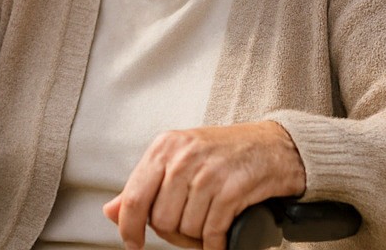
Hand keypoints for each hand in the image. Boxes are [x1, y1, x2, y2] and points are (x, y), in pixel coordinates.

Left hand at [102, 122, 305, 249]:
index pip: (135, 197)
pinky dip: (216, 244)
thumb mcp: (178, 159)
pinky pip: (212, 232)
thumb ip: (143, 185)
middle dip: (174, 234)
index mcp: (164, 148)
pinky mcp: (232, 189)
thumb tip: (112, 211)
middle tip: (189, 230)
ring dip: (198, 238)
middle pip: (162, 219)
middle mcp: (183, 157)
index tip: (133, 243)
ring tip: (208, 227)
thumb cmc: (223, 154)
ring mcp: (208, 173)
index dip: (130, 227)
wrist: (274, 146)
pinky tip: (221, 239)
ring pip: (186, 228)